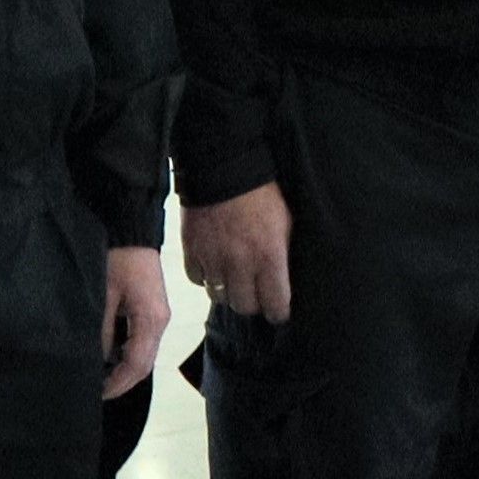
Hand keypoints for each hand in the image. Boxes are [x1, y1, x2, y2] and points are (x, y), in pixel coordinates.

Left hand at [99, 246, 170, 399]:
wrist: (131, 228)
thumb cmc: (116, 257)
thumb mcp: (103, 294)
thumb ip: (102, 330)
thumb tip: (98, 358)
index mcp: (151, 320)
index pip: (137, 365)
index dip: (118, 384)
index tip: (98, 394)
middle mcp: (160, 322)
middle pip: (145, 364)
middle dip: (122, 381)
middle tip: (97, 391)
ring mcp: (159, 315)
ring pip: (145, 354)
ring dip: (125, 369)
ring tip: (100, 377)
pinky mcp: (153, 309)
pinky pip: (143, 340)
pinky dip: (128, 353)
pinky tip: (109, 356)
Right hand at [184, 181, 296, 321]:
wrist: (224, 166)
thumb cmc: (262, 193)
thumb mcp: (286, 222)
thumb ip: (283, 254)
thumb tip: (283, 280)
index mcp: (269, 257)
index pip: (276, 305)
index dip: (279, 312)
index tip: (279, 311)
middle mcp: (240, 263)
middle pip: (244, 306)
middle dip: (252, 304)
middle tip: (256, 295)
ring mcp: (213, 258)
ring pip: (219, 296)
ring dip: (228, 291)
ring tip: (234, 280)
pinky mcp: (192, 250)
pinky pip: (198, 279)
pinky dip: (206, 277)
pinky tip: (214, 266)